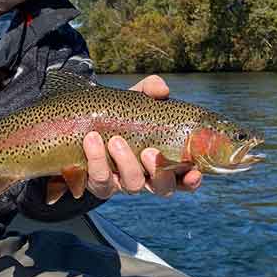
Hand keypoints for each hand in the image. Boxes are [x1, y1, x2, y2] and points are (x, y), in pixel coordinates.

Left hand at [45, 75, 202, 201]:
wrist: (83, 121)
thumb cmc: (120, 114)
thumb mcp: (135, 99)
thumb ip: (150, 90)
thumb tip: (162, 89)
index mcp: (163, 161)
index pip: (184, 179)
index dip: (191, 180)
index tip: (194, 172)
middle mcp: (147, 177)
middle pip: (162, 187)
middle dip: (158, 172)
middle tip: (148, 151)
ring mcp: (124, 183)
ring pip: (132, 186)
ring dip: (126, 163)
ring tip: (115, 140)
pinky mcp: (100, 185)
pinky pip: (101, 182)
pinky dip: (96, 160)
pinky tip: (92, 141)